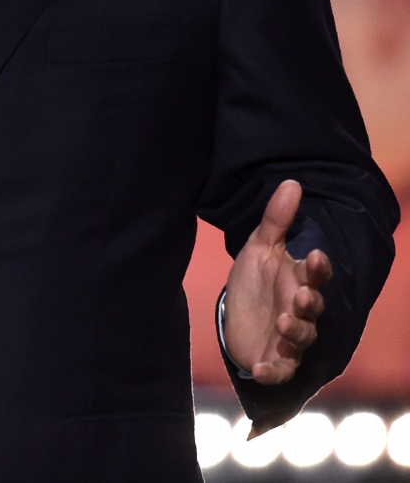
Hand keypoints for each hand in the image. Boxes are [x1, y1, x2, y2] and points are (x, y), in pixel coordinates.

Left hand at [223, 180, 331, 412]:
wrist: (235, 317)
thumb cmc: (255, 281)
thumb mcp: (260, 247)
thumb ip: (275, 219)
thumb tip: (291, 182)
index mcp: (298, 280)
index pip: (316, 274)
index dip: (317, 267)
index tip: (314, 254)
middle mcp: (299, 310)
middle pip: (313, 308)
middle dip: (309, 303)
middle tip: (301, 295)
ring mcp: (288, 337)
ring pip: (301, 337)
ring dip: (295, 331)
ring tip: (282, 322)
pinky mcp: (275, 360)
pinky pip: (278, 369)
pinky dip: (271, 370)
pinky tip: (260, 369)